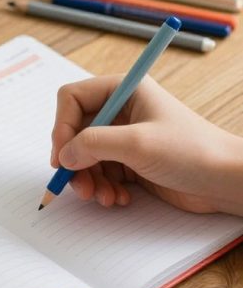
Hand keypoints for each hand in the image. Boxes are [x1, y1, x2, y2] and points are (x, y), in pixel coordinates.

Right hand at [51, 75, 242, 214]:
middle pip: (76, 130)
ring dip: (88, 179)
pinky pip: (101, 172)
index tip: (62, 155)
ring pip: (86, 156)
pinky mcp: (132, 161)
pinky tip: (118, 198)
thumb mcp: (137, 143)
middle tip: (78, 184)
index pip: (73, 98)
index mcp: (124, 89)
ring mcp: (126, 137)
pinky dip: (103, 187)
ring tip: (102, 196)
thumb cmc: (192, 151)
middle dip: (74, 160)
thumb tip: (64, 155)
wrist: (225, 180)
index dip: (62, 125)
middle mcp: (121, 110)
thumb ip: (93, 144)